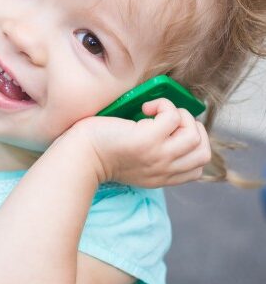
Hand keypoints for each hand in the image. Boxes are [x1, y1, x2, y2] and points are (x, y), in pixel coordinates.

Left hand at [73, 98, 211, 187]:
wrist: (79, 157)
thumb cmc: (101, 151)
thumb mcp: (136, 163)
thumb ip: (155, 156)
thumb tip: (171, 126)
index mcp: (162, 177)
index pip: (198, 168)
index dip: (194, 146)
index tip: (175, 133)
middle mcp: (164, 169)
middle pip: (203, 152)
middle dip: (193, 128)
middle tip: (168, 121)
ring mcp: (158, 155)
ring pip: (195, 134)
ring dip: (180, 115)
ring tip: (157, 113)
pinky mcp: (147, 139)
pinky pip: (173, 116)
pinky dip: (163, 105)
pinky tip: (144, 108)